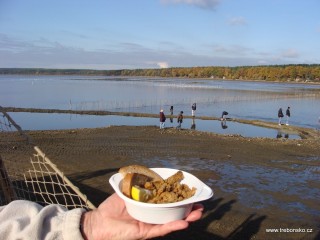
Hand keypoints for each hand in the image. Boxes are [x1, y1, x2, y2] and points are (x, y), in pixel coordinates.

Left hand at [81, 193, 203, 239]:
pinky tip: (184, 222)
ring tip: (198, 212)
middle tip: (201, 204)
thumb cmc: (111, 206)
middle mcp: (152, 215)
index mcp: (149, 205)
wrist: (99, 222)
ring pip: (172, 221)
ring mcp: (150, 224)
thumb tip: (146, 171)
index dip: (180, 197)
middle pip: (174, 212)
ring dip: (186, 217)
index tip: (191, 192)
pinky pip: (162, 229)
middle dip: (188, 208)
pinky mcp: (146, 232)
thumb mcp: (126, 189)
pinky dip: (173, 226)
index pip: (168, 201)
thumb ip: (136, 182)